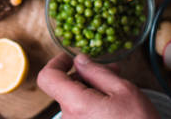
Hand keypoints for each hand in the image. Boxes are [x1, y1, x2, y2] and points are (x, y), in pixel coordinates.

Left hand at [37, 53, 158, 118]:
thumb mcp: (124, 91)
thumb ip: (97, 72)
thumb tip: (80, 60)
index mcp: (76, 105)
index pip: (47, 77)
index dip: (56, 63)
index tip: (70, 58)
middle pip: (64, 88)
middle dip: (84, 75)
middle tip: (109, 69)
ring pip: (73, 100)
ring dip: (90, 89)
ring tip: (116, 86)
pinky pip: (79, 113)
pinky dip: (91, 103)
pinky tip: (111, 101)